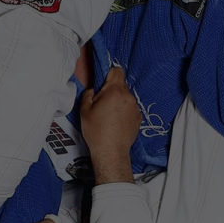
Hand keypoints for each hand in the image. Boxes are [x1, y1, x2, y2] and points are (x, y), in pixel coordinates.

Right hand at [80, 67, 141, 182]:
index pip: (117, 71)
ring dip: (118, 102)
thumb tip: (93, 90)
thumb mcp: (84, 110)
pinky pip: (130, 108)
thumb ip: (88, 94)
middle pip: (120, 85)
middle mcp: (128, 97)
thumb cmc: (96, 131)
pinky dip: (124, 112)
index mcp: (115, 91)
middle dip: (111, 91)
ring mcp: (135, 108)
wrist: (111, 152)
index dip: (109, 74)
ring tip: (109, 116)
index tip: (103, 83)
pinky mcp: (139, 117)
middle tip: (102, 104)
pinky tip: (116, 122)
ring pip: (125, 97)